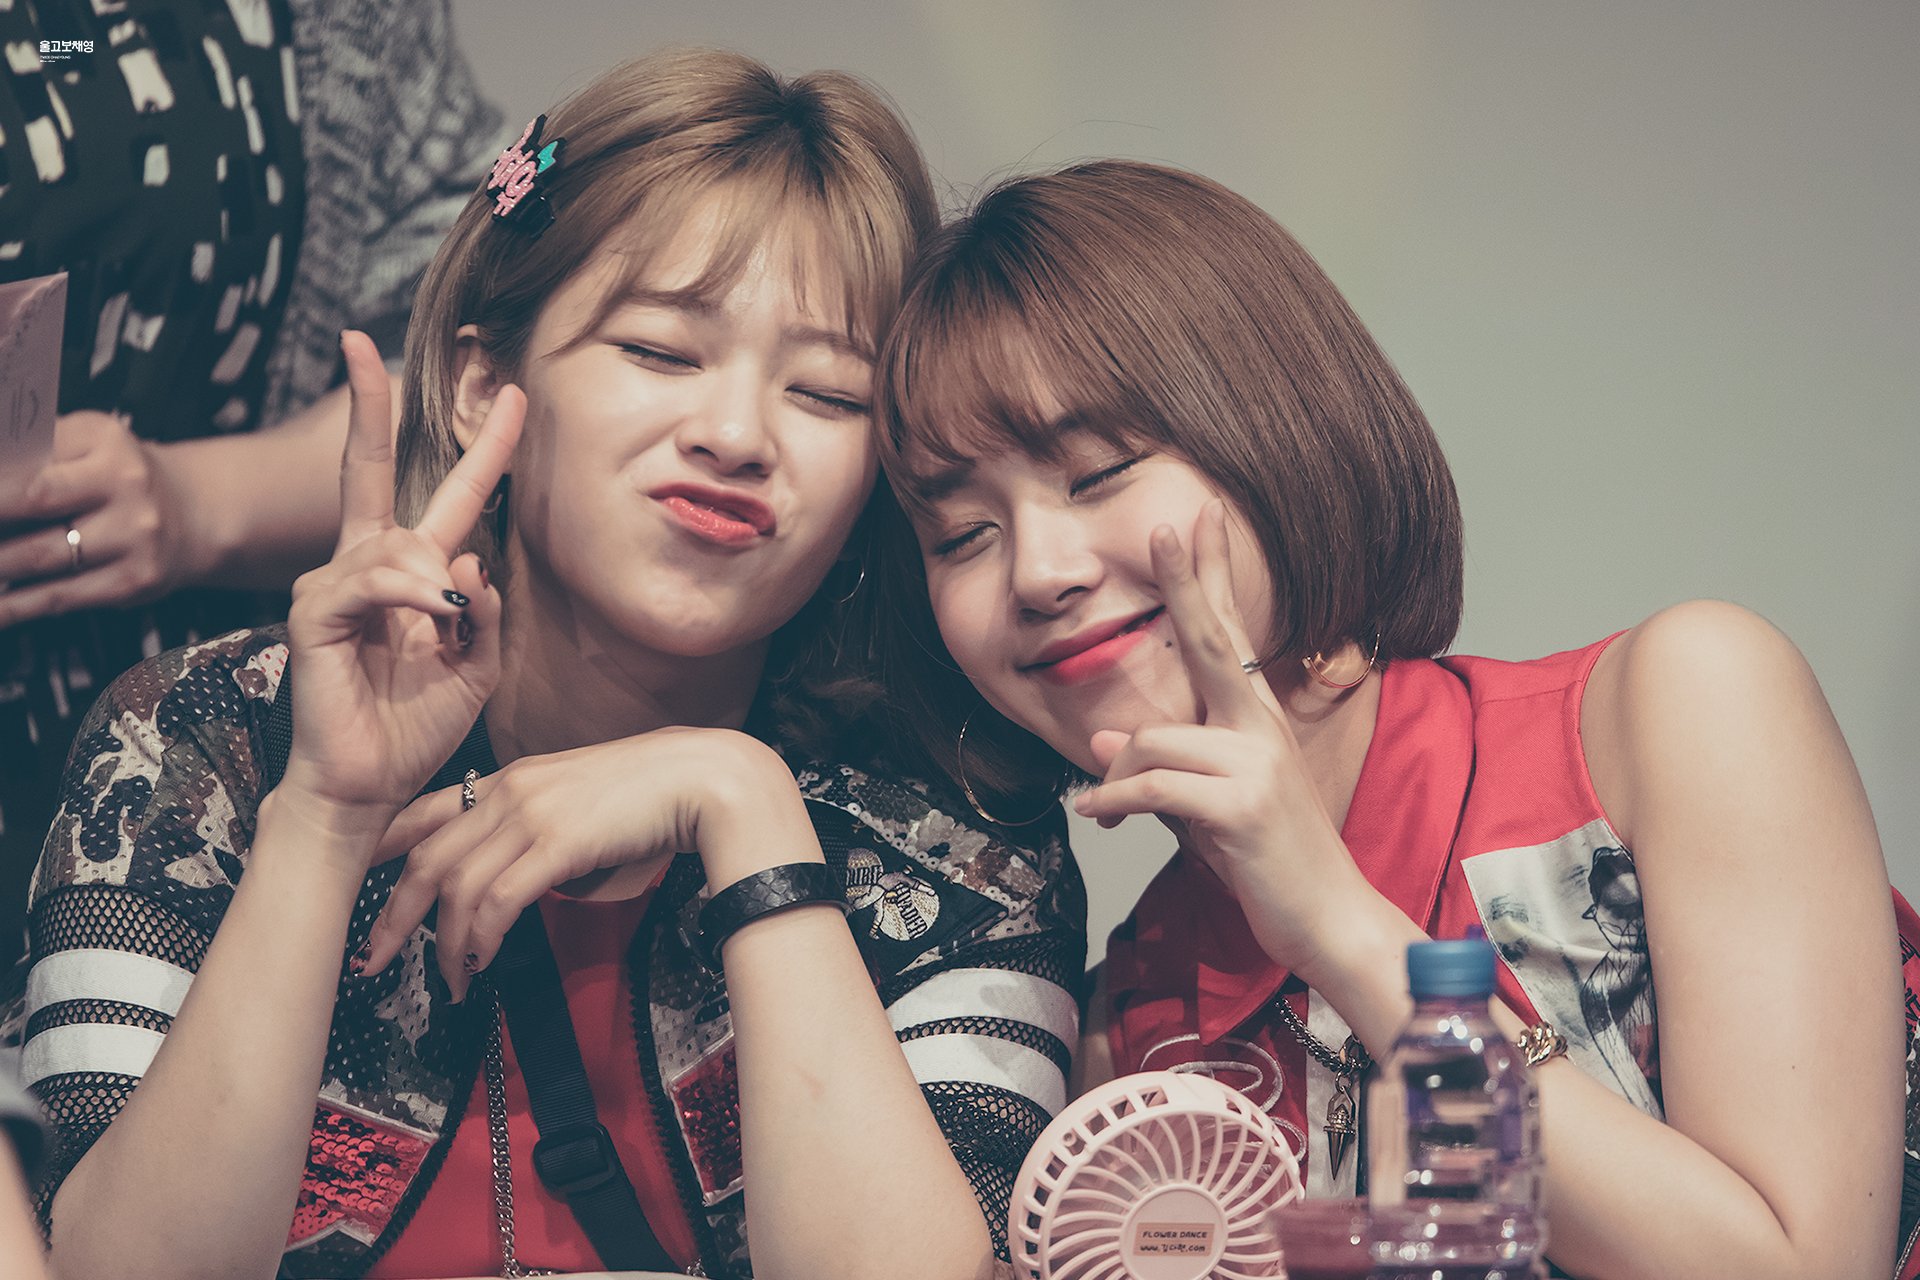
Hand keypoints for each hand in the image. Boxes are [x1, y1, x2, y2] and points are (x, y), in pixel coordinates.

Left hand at [0, 411, 192, 627]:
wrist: (193, 514)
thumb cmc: (121, 476)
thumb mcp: (86, 442)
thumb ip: (35, 453)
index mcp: (107, 445)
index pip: (30, 465)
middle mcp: (128, 489)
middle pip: (34, 505)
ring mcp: (135, 539)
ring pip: (39, 557)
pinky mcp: (134, 582)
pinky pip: (59, 597)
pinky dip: (13, 606)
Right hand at [277, 331, 522, 847]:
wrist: (371, 785)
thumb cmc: (416, 725)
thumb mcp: (477, 663)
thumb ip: (487, 611)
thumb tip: (468, 560)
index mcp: (412, 573)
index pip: (446, 492)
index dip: (482, 445)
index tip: (510, 392)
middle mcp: (368, 566)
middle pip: (369, 468)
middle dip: (367, 404)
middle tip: (363, 340)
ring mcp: (333, 586)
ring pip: (394, 542)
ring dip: (433, 576)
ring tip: (449, 619)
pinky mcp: (313, 614)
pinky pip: (369, 581)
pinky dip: (410, 595)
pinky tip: (432, 617)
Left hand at [360, 728, 811, 999]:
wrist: (703, 777)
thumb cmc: (652, 794)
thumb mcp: (579, 801)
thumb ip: (539, 829)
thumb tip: (519, 876)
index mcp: (510, 778)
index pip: (425, 811)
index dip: (385, 851)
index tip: (362, 886)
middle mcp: (509, 791)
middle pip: (426, 858)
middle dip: (393, 916)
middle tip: (372, 958)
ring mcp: (531, 814)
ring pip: (458, 887)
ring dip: (445, 943)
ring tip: (449, 981)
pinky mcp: (557, 842)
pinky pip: (499, 900)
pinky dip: (483, 937)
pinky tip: (484, 960)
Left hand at [1070, 501, 1377, 976]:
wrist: (1331, 920)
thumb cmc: (1272, 866)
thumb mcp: (1204, 810)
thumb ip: (1158, 770)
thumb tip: (1098, 743)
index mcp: (1258, 722)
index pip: (1230, 633)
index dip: (1212, 575)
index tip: (1199, 520)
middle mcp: (1261, 730)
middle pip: (1213, 640)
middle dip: (1186, 580)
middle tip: (1163, 527)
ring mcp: (1255, 764)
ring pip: (1151, 741)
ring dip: (1114, 778)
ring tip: (1105, 809)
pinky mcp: (1240, 806)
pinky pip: (1153, 786)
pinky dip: (1115, 801)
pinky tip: (1098, 816)